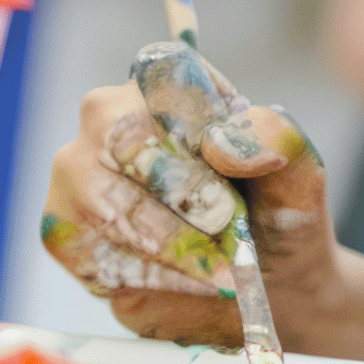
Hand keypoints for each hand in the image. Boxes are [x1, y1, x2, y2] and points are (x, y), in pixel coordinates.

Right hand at [40, 42, 347, 349]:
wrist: (265, 281)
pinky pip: (95, 255)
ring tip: (224, 268)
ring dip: (175, 244)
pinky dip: (153, 276)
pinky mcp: (65, 233)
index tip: (239, 171)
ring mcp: (77, 174)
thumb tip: (220, 142)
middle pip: (126, 140)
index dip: (200, 127)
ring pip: (107, 203)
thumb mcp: (298, 172)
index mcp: (168, 82)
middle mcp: (109, 117)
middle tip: (232, 229)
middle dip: (187, 195)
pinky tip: (192, 283)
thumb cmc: (276, 209)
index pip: (164, 80)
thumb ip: (275, 140)